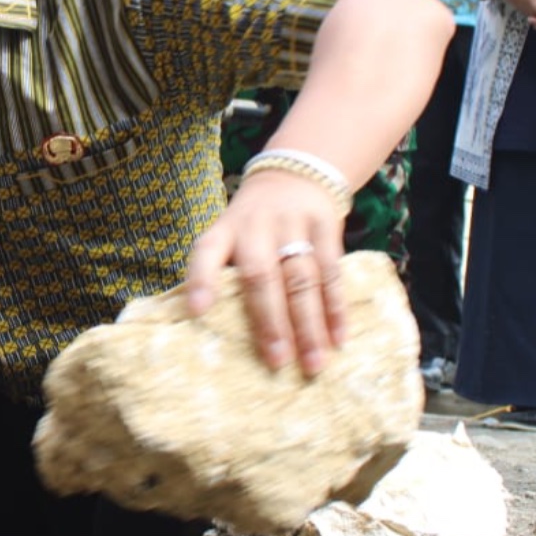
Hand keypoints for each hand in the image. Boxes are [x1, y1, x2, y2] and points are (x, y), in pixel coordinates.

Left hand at [183, 169, 347, 377]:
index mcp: (225, 230)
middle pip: (261, 275)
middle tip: (276, 362)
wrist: (297, 172)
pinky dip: (336, 308)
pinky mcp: (326, 226)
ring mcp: (293, 224)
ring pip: (302, 279)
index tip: (197, 311)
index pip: (206, 251)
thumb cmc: (255, 223)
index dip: (201, 280)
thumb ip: (225, 271)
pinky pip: (332, 272)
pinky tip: (338, 339)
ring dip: (309, 325)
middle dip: (270, 322)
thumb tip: (216, 332)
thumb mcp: (231, 233)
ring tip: (313, 363)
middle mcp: (256, 225)